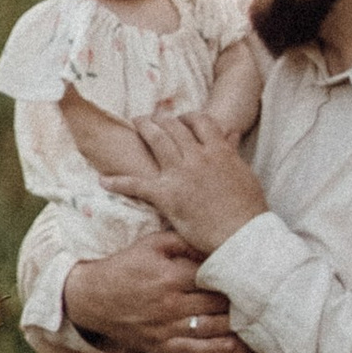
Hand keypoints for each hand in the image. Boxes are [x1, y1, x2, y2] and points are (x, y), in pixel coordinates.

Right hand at [61, 233, 240, 352]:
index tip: (248, 272)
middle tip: (255, 294)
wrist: (91, 298)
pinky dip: (215, 350)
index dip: (232, 274)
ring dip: (232, 323)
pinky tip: (233, 345)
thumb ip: (182, 241)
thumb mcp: (150, 245)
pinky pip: (193, 351)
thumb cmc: (124, 266)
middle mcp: (169, 304)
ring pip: (210, 327)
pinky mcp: (159, 346)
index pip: (212, 276)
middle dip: (237, 298)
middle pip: (216, 303)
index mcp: (170, 276)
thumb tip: (213, 241)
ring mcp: (165, 328)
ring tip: (250, 316)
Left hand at [78, 107, 268, 260]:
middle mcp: (197, 156)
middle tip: (152, 118)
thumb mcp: (244, 174)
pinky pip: (136, 184)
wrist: (241, 236)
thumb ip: (233, 151)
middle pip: (174, 126)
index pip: (199, 121)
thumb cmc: (248, 209)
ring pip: (156, 140)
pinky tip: (103, 180)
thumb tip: (233, 132)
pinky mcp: (166, 196)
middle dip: (161, 119)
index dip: (187, 117)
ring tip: (136, 123)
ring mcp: (180, 174)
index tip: (181, 120)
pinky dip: (118, 182)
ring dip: (144, 128)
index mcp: (219, 150)